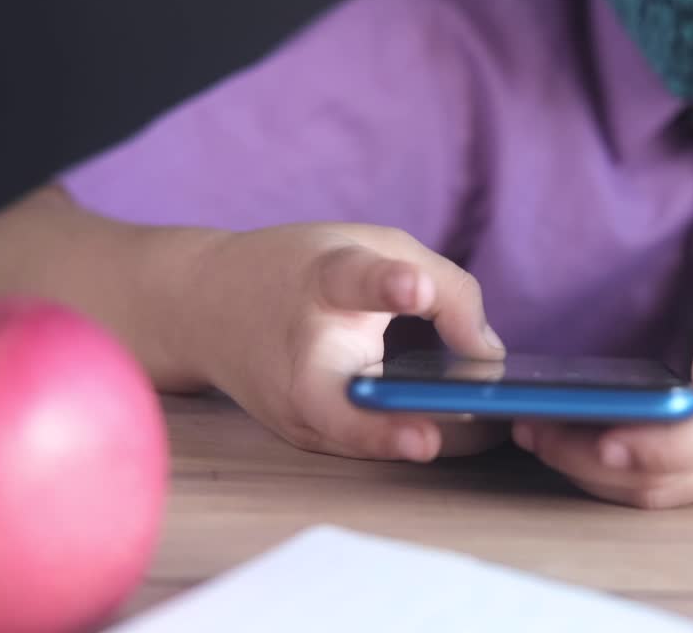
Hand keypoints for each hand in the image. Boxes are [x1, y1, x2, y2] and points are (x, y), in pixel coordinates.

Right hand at [185, 223, 507, 460]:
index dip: (385, 285)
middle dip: (373, 427)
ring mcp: (295, 406)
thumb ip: (447, 290)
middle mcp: (300, 354)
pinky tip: (448, 443)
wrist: (202, 305)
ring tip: (460, 444)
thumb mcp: (376, 247)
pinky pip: (359, 443)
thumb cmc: (305, 270)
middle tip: (427, 439)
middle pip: (328, 399)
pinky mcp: (304, 435)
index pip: (351, 281)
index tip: (414, 287)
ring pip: (349, 437)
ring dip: (400, 446)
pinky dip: (399, 444)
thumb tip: (489, 357)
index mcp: (322, 283)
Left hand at [513, 85, 692, 507]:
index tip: (599, 433)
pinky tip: (589, 451)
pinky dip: (633, 485)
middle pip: (669, 475)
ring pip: (668, 497)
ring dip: (600, 476)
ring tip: (541, 433)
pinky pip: (684, 499)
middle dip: (591, 457)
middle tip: (527, 420)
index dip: (657, 440)